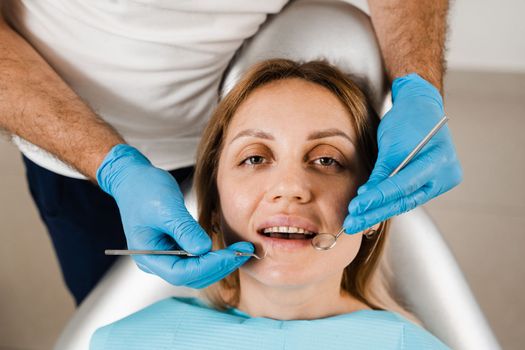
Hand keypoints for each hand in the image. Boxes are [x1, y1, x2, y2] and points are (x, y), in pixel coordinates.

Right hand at [97, 144, 252, 287]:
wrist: (133, 179)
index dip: (210, 266)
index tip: (232, 254)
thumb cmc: (143, 189)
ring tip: (240, 250)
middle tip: (244, 252)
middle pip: (192, 276)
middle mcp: (156, 262)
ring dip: (219, 263)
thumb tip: (204, 249)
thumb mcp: (166, 207)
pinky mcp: (174, 248)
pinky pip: (196, 260)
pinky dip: (213, 256)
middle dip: (219, 266)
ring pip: (196, 271)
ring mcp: (165, 257)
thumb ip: (184, 229)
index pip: (182, 273)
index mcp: (148, 256)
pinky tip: (228, 248)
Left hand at [344, 73, 462, 232]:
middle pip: (405, 200)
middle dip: (375, 213)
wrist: (421, 108)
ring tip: (355, 221)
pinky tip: (369, 213)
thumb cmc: (406, 119)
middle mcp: (445, 175)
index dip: (378, 197)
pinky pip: (406, 197)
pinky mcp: (431, 185)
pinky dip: (388, 203)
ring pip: (404, 202)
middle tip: (352, 223)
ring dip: (379, 212)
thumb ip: (382, 170)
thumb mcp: (391, 142)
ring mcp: (440, 182)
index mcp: (439, 160)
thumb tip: (366, 196)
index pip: (403, 185)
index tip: (356, 207)